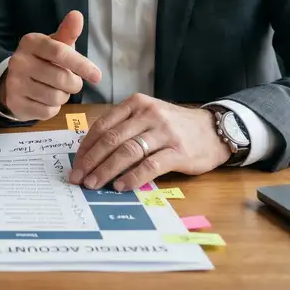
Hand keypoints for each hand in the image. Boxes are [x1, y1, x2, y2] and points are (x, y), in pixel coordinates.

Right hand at [0, 10, 101, 119]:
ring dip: (63, 96)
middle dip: (74, 83)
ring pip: (55, 97)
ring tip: (57, 89)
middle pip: (61, 78)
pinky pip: (47, 111)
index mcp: (30, 42)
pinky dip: (53, 108)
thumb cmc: (43, 59)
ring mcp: (14, 83)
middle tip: (72, 82)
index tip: (97, 76)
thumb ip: (68, 32)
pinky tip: (46, 100)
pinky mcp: (15, 104)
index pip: (60, 53)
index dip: (82, 65)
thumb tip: (77, 15)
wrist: (15, 80)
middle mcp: (18, 61)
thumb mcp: (55, 44)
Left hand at [69, 93, 230, 191]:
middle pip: (112, 139)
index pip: (103, 126)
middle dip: (91, 161)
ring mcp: (164, 132)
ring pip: (128, 152)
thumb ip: (124, 128)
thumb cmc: (175, 126)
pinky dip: (133, 177)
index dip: (86, 147)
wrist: (214, 129)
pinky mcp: (178, 151)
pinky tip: (121, 186)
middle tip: (78, 178)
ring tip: (93, 184)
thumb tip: (92, 153)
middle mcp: (149, 114)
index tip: (75, 164)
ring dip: (106, 171)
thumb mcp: (148, 116)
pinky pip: (150, 166)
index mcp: (136, 104)